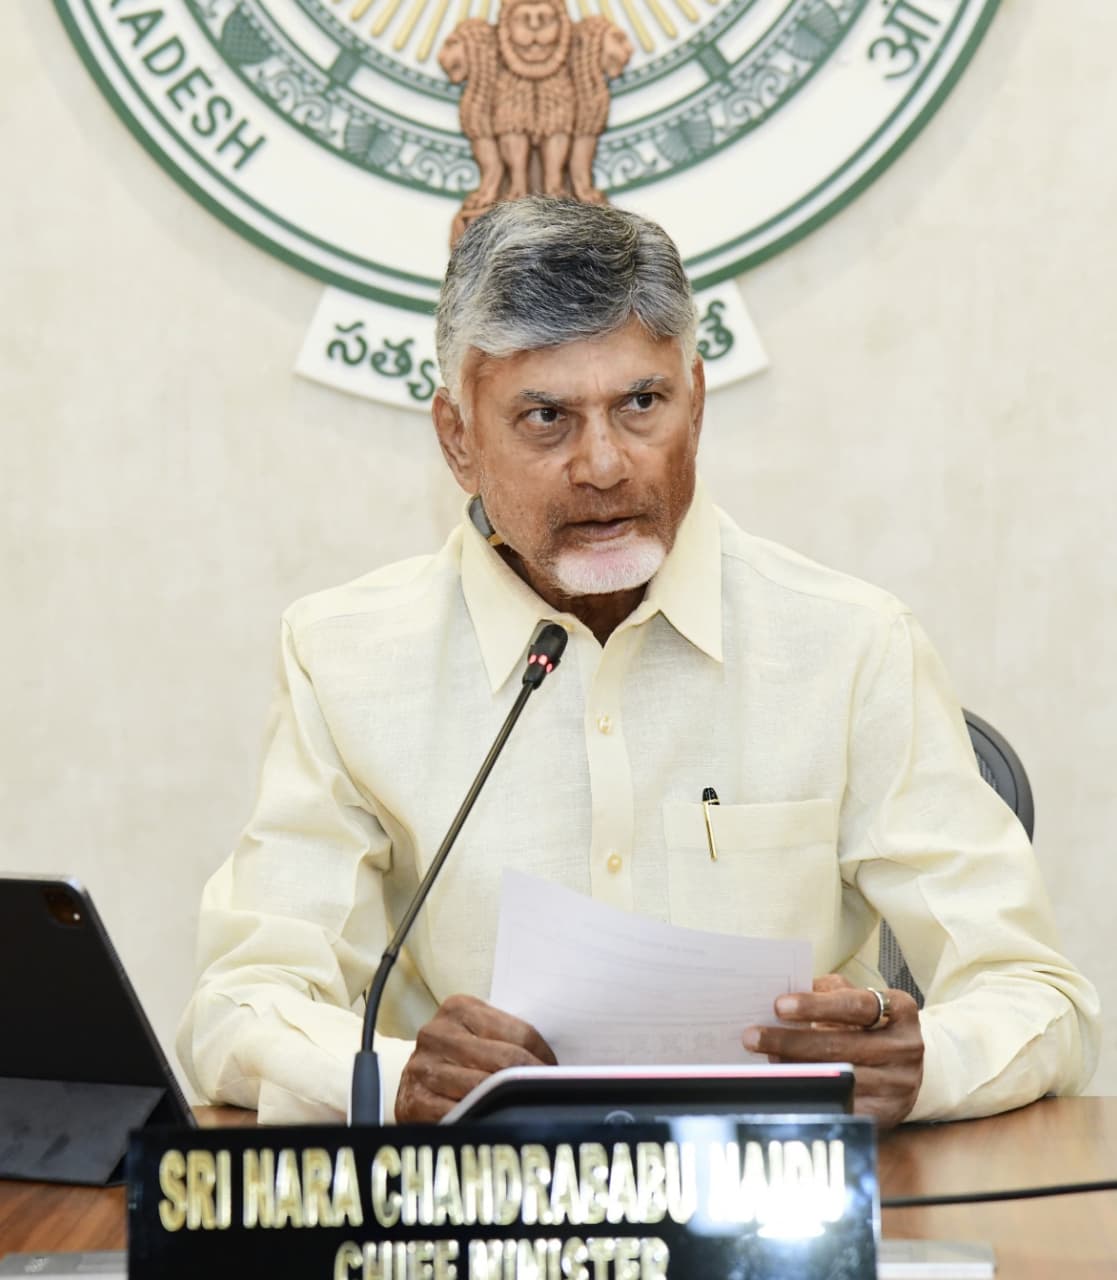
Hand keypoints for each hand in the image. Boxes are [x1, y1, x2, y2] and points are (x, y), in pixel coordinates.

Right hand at [395, 993, 556, 1122]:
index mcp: (459, 1008)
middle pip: (505, 1061)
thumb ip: (510, 1038)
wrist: (416, 1079)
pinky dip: (483, 1120)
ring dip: (511, 1104)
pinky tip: (496, 1122)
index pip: (520, 1034)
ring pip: (485, 1090)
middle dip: (532, 1081)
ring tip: (528, 1110)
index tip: (557, 1074)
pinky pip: (461, 1114)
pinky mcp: (414, 1102)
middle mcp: (437, 1033)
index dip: (544, 1058)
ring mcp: (422, 1068)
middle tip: (551, 1095)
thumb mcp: (480, 1034)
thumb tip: (558, 1063)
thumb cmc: (461, 1055)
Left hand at [742, 974, 923, 1126]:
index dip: (815, 1005)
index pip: (855, 1005)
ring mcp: (898, 1084)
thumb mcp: (859, 1000)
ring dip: (796, 1069)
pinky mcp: (886, 1114)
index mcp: (900, 1010)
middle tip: (753, 1036)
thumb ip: (828, 992)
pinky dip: (812, 1095)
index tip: (779, 1006)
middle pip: (840, 1045)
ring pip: (838, 1078)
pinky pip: (842, 1105)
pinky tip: (787, 1086)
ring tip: (764, 1059)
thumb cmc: (871, 1025)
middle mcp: (904, 1047)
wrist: (908, 1068)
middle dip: (790, 1041)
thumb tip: (785, 991)